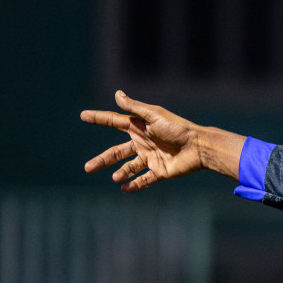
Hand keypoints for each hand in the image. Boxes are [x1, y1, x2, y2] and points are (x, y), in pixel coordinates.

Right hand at [80, 91, 243, 190]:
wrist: (199, 147)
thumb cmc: (178, 128)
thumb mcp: (154, 115)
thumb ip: (135, 108)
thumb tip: (117, 93)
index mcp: (139, 127)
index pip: (114, 122)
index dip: (99, 118)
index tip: (83, 116)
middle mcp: (143, 143)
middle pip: (117, 152)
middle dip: (102, 160)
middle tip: (88, 168)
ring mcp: (151, 158)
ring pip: (129, 168)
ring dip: (120, 173)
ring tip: (115, 178)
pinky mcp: (160, 171)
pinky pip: (145, 180)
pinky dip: (135, 185)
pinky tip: (125, 188)